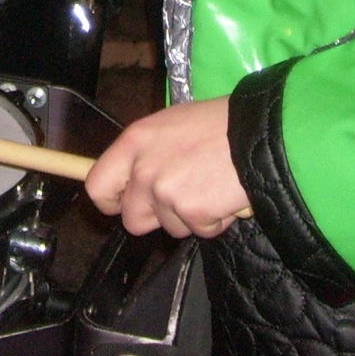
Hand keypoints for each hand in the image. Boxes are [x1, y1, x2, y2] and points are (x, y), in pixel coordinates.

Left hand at [83, 97, 249, 238]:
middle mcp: (144, 169)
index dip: (111, 201)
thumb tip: (133, 178)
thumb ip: (147, 153)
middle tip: (180, 200)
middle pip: (132, 218)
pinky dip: (214, 221)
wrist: (257, 133)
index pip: (97, 185)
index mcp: (134, 142)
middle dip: (156, 217)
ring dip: (190, 217)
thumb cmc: (219, 124)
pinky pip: (200, 231)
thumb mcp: (171, 125)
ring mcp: (166, 193)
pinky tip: (224, 195)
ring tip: (210, 187)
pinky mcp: (192, 212)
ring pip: (170, 227)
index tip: (122, 204)